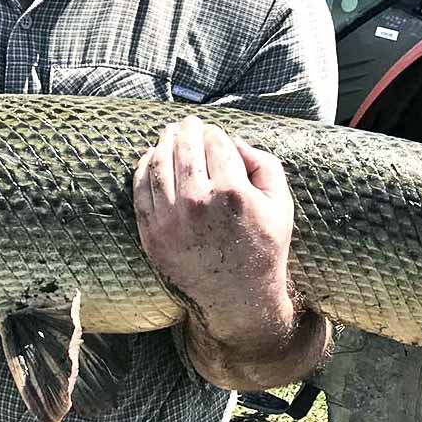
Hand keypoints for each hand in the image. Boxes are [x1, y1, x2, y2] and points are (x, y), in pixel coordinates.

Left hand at [134, 116, 329, 389]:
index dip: (214, 133)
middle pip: (185, 149)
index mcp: (232, 192)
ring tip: (167, 134)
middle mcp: (197, 203)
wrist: (237, 298)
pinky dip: (144, 168)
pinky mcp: (152, 233)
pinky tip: (150, 158)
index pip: (216, 144)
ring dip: (162, 143)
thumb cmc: (263, 247)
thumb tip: (233, 139)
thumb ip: (263, 163)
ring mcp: (170, 219)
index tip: (214, 133)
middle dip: (187, 130)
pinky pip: (141, 191)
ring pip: (158, 165)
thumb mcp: (280, 204)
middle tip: (187, 123)